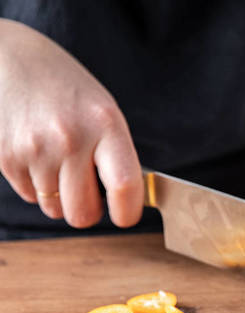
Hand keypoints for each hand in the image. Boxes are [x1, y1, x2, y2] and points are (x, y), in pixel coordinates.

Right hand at [0, 19, 142, 227]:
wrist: (11, 60)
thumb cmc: (68, 91)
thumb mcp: (105, 114)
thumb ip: (118, 157)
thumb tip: (127, 205)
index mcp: (105, 125)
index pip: (124, 186)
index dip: (127, 213)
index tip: (125, 216)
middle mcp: (70, 138)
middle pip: (83, 214)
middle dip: (88, 211)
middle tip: (89, 194)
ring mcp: (34, 149)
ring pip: (55, 209)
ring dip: (60, 198)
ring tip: (60, 166)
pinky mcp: (6, 156)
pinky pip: (30, 196)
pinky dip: (37, 186)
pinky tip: (38, 157)